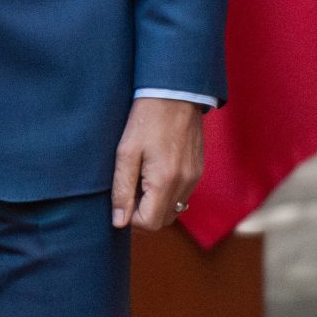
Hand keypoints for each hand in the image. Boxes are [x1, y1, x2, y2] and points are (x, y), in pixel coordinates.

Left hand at [111, 96, 204, 230]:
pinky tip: (155, 169)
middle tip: (129, 187)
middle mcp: (185, 184)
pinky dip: (167, 192)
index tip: (122, 197)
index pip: (150, 224)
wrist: (175, 93)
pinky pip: (182, 194)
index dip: (131, 217)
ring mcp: (194, 178)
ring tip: (141, 176)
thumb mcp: (126, 152)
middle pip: (163, 220)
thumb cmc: (146, 119)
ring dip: (155, 203)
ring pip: (174, 209)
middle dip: (143, 212)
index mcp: (165, 182)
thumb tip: (119, 222)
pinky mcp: (197, 170)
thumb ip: (122, 189)